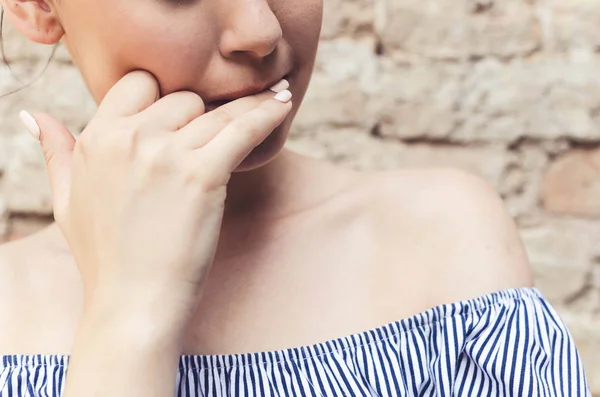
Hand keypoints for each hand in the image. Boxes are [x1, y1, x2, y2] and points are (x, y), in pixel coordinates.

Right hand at [21, 70, 291, 327]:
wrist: (132, 303)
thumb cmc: (104, 257)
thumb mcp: (66, 200)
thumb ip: (57, 152)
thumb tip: (34, 116)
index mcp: (97, 137)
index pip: (139, 83)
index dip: (163, 96)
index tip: (185, 113)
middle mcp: (130, 137)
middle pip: (184, 97)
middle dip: (202, 115)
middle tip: (224, 130)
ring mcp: (166, 154)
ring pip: (218, 111)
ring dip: (248, 105)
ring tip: (278, 96)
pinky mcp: (202, 174)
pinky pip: (243, 129)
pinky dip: (267, 114)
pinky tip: (284, 104)